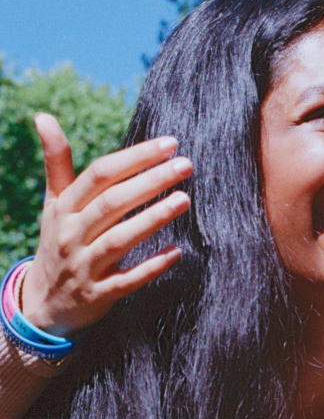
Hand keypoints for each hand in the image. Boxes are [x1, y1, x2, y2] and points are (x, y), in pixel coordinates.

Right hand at [20, 113, 192, 337]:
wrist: (43, 303)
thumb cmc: (58, 241)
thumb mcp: (54, 202)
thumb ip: (57, 161)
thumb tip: (43, 115)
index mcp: (64, 208)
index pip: (100, 175)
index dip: (134, 158)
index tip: (169, 144)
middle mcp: (71, 235)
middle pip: (112, 203)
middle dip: (150, 181)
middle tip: (185, 165)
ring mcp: (84, 267)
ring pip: (119, 240)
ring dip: (152, 219)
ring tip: (184, 200)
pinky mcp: (99, 295)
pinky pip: (127, 280)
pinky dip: (151, 266)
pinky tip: (177, 251)